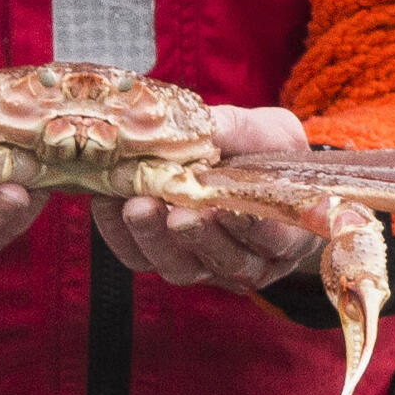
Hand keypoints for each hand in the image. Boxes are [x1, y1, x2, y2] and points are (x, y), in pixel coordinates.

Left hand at [92, 104, 321, 292]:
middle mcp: (248, 261)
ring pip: (180, 267)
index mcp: (285, 234)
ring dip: (156, 238)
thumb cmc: (266, 150)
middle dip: (199, 237)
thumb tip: (209, 127)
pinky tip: (108, 202)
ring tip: (137, 206)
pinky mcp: (163, 258)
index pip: (276, 242)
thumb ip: (246, 134)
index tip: (230, 209)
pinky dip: (119, 233)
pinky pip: (138, 257)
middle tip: (178, 213)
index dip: (256, 230)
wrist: (232, 158)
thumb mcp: (269, 131)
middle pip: (226, 262)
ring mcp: (203, 265)